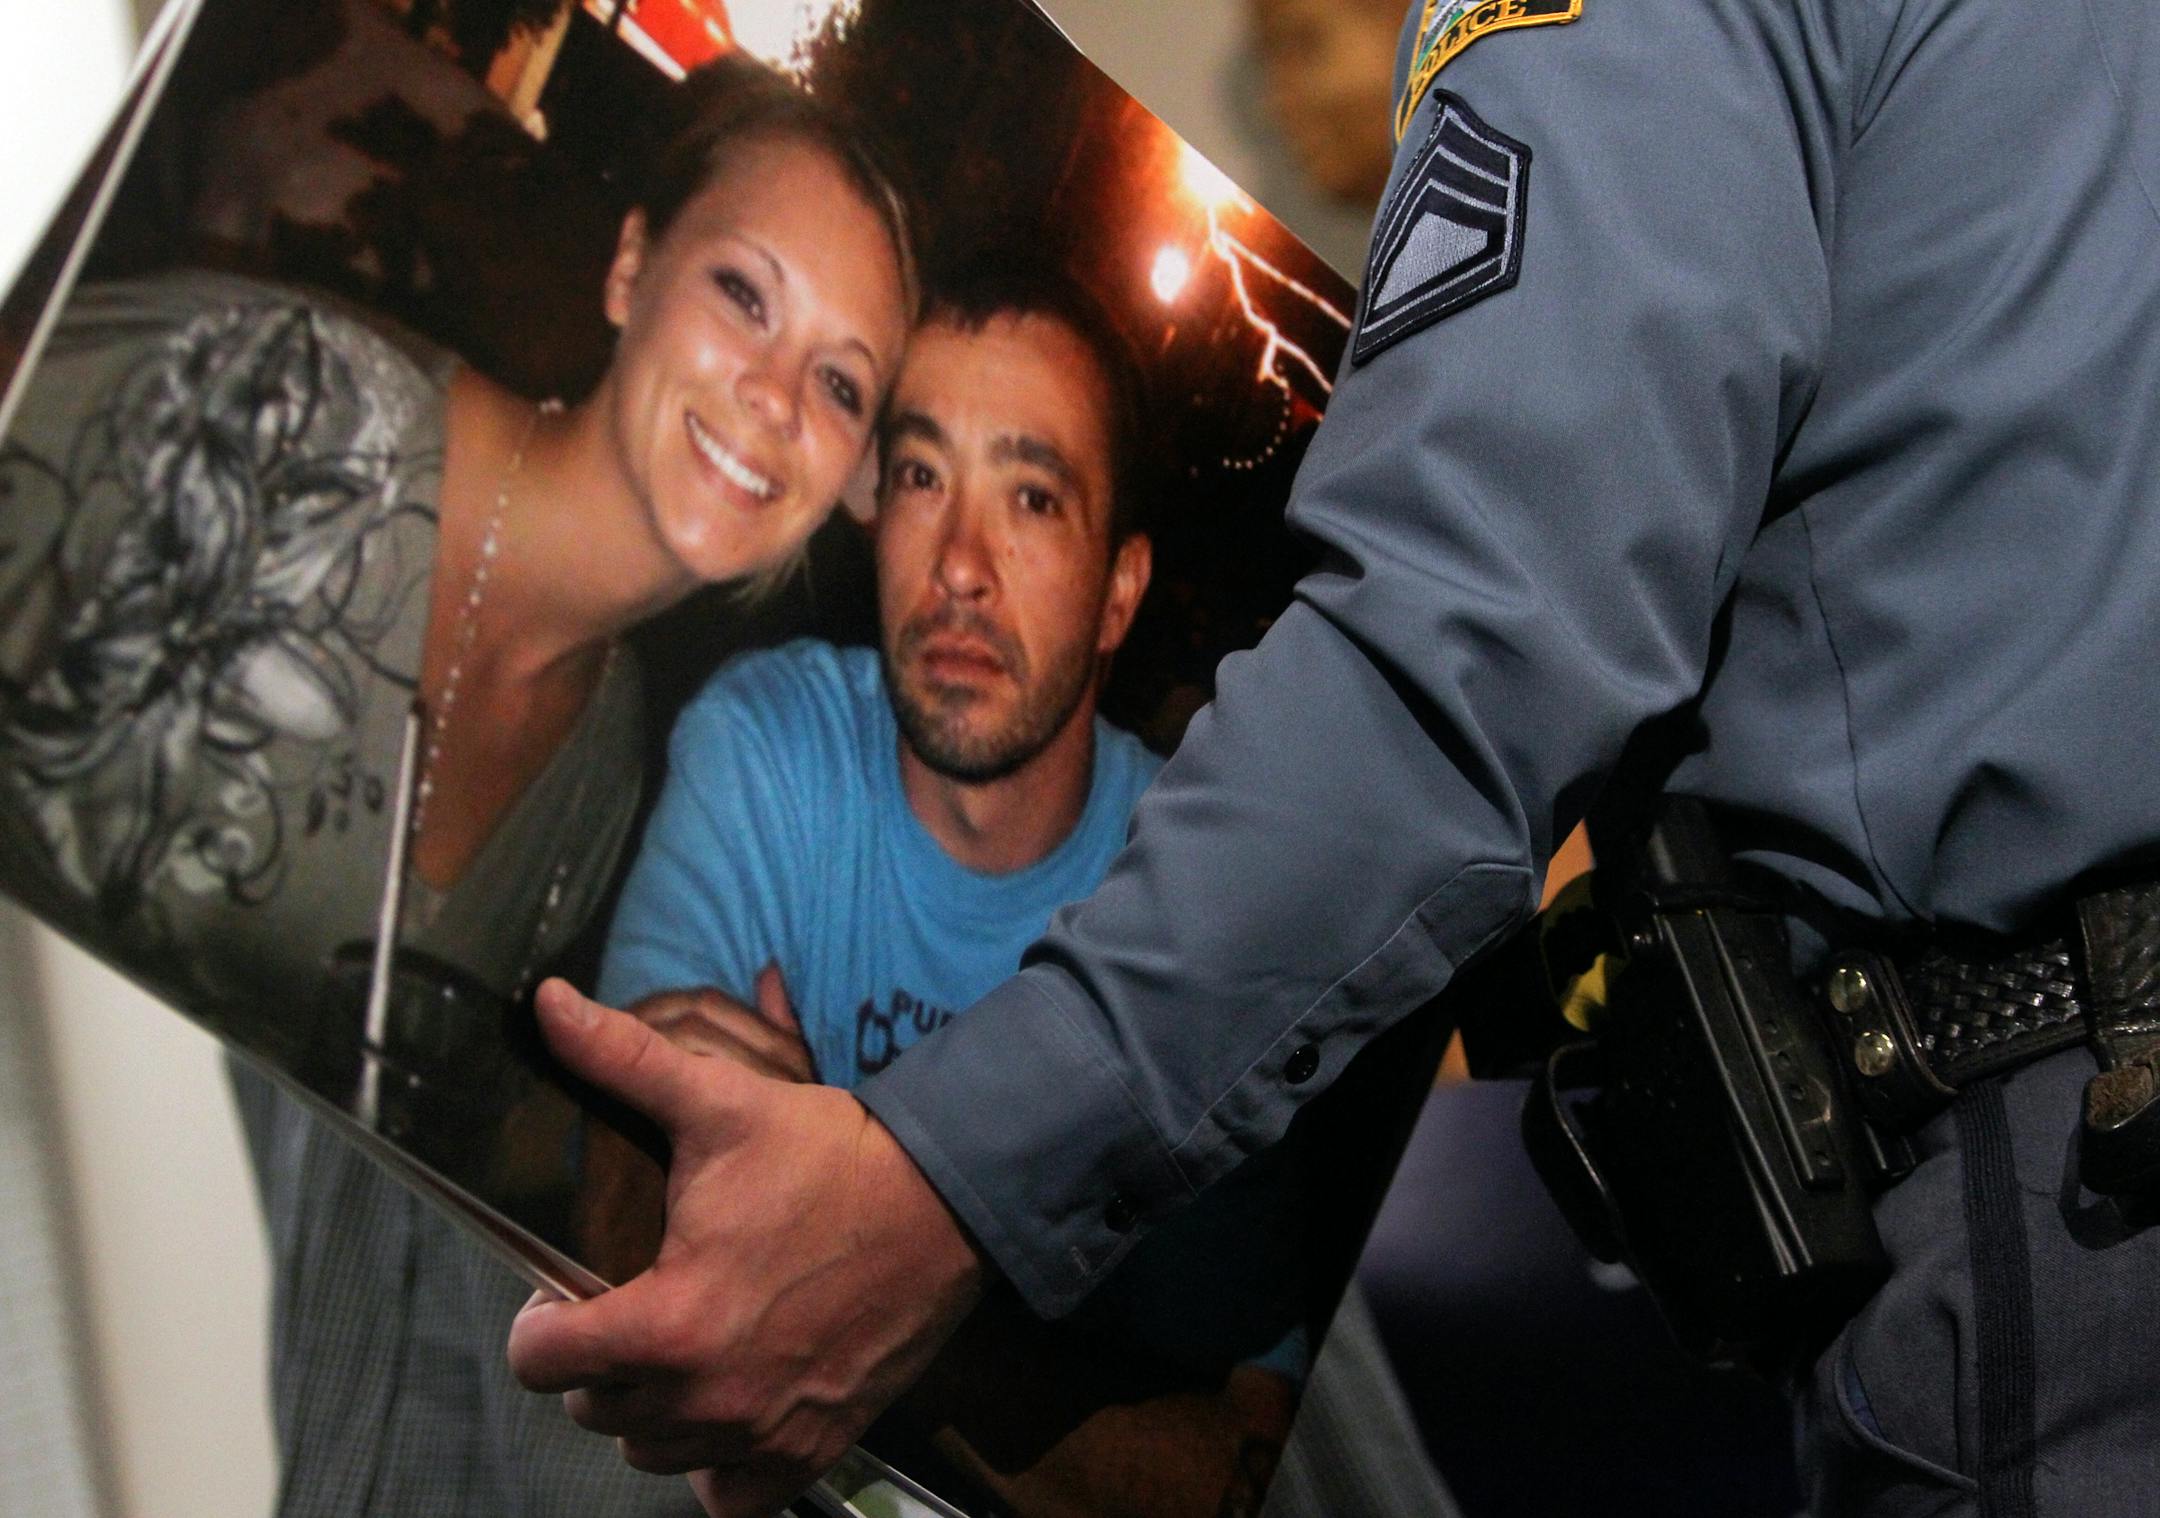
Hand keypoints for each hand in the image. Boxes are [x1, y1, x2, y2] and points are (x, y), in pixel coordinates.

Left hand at [507, 979, 986, 1516]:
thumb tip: (543, 1004)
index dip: (538, 1325)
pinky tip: (726, 1407)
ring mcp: (761, 1432)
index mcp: (668, 1322)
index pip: (541, 1364)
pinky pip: (729, 1496)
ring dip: (651, 1409)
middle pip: (593, 1412)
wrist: (947, 1203)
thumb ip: (620, 1060)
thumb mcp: (719, 1103)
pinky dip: (716, 1466)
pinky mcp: (811, 1448)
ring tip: (678, 1346)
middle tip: (631, 1304)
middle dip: (597, 1360)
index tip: (562, 1297)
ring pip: (653, 1454)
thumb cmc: (832, 1155)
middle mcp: (707, 1398)